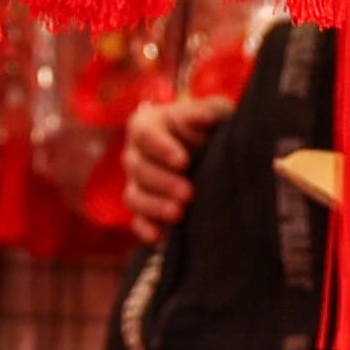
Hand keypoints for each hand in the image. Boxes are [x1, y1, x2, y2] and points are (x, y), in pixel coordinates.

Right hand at [119, 96, 216, 241]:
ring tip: (178, 214)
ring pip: (134, 196)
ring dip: (154, 206)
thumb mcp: (215, 112)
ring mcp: (137, 184)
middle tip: (188, 193)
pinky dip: (146, 229)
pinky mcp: (143, 210)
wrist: (214, 150)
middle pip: (138, 168)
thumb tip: (190, 122)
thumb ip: (204, 112)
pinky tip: (160, 237)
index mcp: (146, 125)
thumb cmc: (212, 125)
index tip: (183, 161)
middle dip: (163, 182)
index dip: (161, 148)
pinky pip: (136, 221)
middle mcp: (135, 154)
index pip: (145, 134)